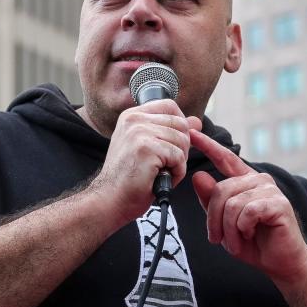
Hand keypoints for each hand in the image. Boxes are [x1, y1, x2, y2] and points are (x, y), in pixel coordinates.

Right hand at [91, 100, 201, 226]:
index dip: (180, 126)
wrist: (110, 199)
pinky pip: (179, 157)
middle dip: (182, 148)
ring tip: (162, 172)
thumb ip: (172, 131)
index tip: (173, 144)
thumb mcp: (150, 147)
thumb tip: (196, 121)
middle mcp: (134, 119)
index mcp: (132, 116)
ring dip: (179, 162)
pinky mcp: (146, 148)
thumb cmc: (128, 178)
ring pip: (182, 141)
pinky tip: (162, 179)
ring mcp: (139, 132)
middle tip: (166, 164)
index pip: (170, 106)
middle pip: (181, 124)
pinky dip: (177, 173)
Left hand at [190, 129, 306, 289]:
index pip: (224, 158)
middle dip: (214, 219)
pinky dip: (243, 229)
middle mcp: (258, 180)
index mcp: (246, 181)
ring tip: (237, 241)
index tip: (191, 131)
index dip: (207, 144)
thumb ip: (211, 201)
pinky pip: (246, 212)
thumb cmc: (254, 244)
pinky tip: (251, 235)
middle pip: (220, 190)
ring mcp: (270, 190)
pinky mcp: (278, 203)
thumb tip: (198, 176)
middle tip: (218, 239)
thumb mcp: (224, 223)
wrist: (281, 263)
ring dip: (229, 230)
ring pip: (231, 203)